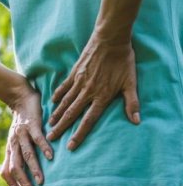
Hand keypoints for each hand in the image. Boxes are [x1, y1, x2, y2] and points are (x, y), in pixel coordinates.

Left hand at [0, 86, 52, 185]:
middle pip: (15, 166)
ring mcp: (22, 134)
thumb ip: (13, 156)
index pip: (6, 170)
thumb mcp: (14, 141)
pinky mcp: (32, 124)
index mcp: (10, 149)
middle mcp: (14, 143)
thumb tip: (10, 175)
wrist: (20, 98)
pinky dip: (44, 148)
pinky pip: (37, 138)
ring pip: (26, 154)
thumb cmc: (20, 123)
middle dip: (23, 182)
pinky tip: (51, 157)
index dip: (11, 184)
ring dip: (33, 169)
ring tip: (41, 181)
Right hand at [47, 31, 140, 149]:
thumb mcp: (130, 82)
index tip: (70, 146)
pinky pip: (64, 87)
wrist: (110, 39)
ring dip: (57, 114)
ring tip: (49, 124)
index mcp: (101, 96)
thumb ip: (132, 103)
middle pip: (71, 114)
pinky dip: (57, 95)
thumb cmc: (123, 61)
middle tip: (51, 138)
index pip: (88, 120)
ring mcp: (79, 82)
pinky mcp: (74, 73)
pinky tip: (52, 102)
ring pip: (65, 102)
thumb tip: (136, 121)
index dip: (79, 134)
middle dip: (61, 128)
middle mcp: (87, 92)